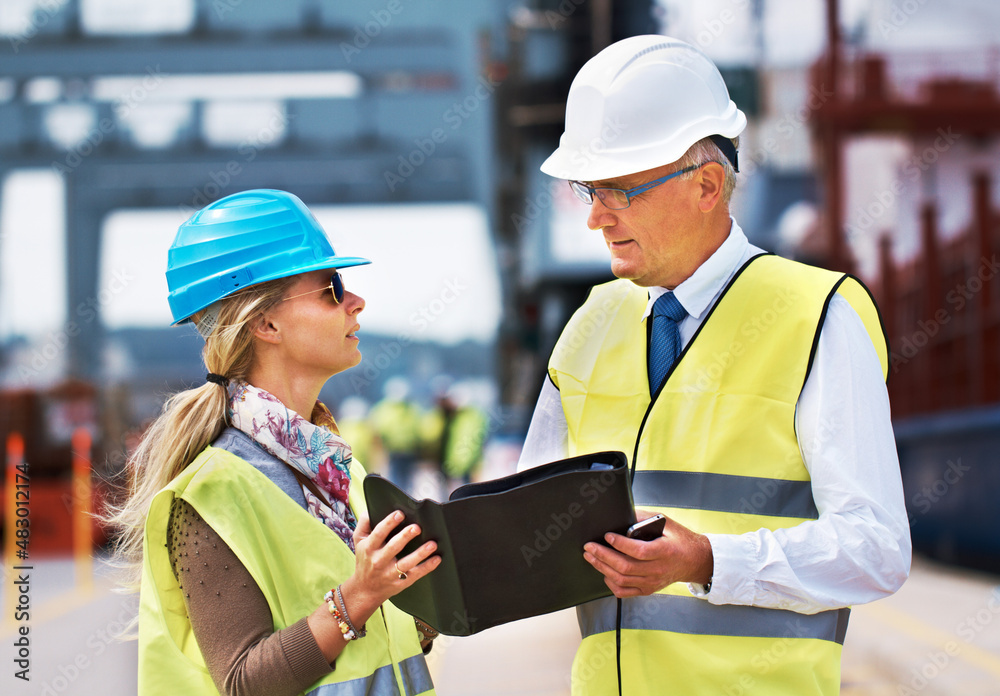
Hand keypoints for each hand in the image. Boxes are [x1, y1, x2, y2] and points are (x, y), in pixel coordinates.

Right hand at [308, 511, 438, 662]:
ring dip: (420, 554)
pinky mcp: (401, 582)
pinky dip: (427, 568)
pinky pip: (415, 575)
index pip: (378, 534)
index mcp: (369, 548)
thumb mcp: (359, 541)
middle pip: (393, 548)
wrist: (364, 589)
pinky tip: (436, 559)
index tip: (400, 514)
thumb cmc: (364, 560)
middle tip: (417, 528)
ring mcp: (390, 573)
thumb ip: (364, 524)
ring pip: (406, 564)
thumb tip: (371, 509)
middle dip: (405, 537)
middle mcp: (379, 561)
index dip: (389, 523)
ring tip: (432, 544)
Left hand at [583, 511, 712, 597]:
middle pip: (626, 566)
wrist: (694, 561)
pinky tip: (604, 573)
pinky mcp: (648, 589)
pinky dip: (611, 584)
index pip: (639, 551)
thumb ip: (644, 518)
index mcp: (665, 551)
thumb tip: (623, 514)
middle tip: (589, 547)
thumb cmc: (679, 540)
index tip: (607, 535)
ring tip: (590, 557)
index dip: (620, 544)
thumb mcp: (666, 523)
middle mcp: (658, 569)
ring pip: (622, 579)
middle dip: (603, 556)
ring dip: (602, 568)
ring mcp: (652, 582)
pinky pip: (625, 592)